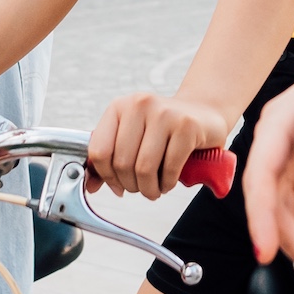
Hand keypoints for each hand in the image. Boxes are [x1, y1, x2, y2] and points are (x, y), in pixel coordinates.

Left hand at [88, 90, 237, 201]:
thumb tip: (90, 186)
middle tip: (141, 188)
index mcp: (119, 107)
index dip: (107, 176)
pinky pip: (169, 168)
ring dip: (149, 188)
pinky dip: (168, 183)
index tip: (118, 185)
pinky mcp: (186, 126)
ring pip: (143, 168)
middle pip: (121, 163)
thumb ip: (108, 159)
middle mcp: (139, 105)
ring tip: (155, 188)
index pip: (99, 151)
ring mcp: (164, 113)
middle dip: (131, 186)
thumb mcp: (132, 138)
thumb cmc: (163, 131)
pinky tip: (169, 181)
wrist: (203, 114)